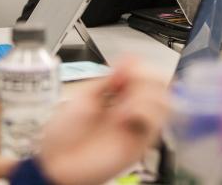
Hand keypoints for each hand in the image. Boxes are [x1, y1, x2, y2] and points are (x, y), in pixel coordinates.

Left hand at [36, 59, 169, 184]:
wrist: (56, 162)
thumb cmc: (64, 132)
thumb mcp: (84, 96)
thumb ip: (109, 79)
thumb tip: (130, 60)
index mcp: (119, 95)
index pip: (146, 73)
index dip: (140, 66)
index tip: (125, 65)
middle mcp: (132, 109)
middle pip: (161, 84)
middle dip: (147, 76)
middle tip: (127, 81)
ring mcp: (137, 126)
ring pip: (165, 101)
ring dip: (146, 95)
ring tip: (124, 105)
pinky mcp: (140, 144)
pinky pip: (156, 122)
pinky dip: (143, 111)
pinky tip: (123, 116)